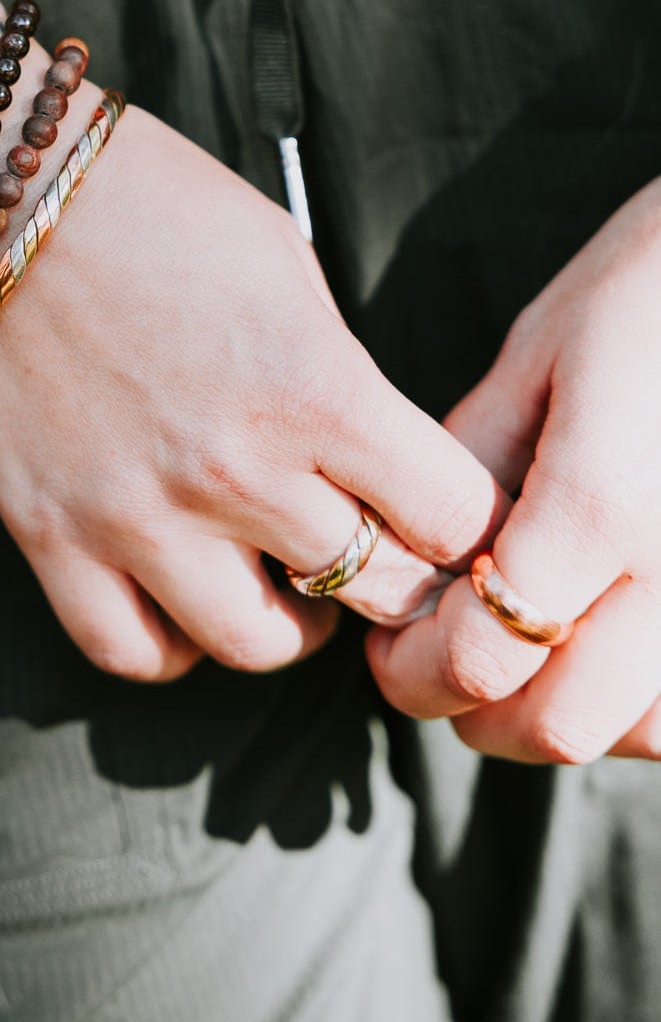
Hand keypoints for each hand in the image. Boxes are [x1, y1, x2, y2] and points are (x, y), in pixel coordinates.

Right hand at [0, 0, 505, 684]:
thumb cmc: (148, 200)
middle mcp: (235, 472)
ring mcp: (137, 517)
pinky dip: (174, 641)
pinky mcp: (50, 538)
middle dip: (392, 568)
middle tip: (372, 542)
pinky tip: (183, 590)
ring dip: (290, 617)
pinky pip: (135, 654)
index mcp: (316, 388)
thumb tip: (377, 466)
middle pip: (376, 591)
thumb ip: (341, 378)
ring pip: (262, 646)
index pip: (453, 521)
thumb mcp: (286, 266)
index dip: (462, 518)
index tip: (439, 507)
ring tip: (277, 571)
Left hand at [367, 178, 660, 761]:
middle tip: (436, 666)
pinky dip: (646, 704)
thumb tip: (421, 557)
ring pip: (649, 734)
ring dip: (572, 717)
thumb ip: (474, 467)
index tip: (387, 645)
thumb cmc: (647, 286)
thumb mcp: (538, 357)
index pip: (485, 655)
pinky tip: (610, 647)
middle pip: (563, 724)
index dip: (414, 670)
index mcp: (602, 504)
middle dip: (476, 712)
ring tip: (527, 659)